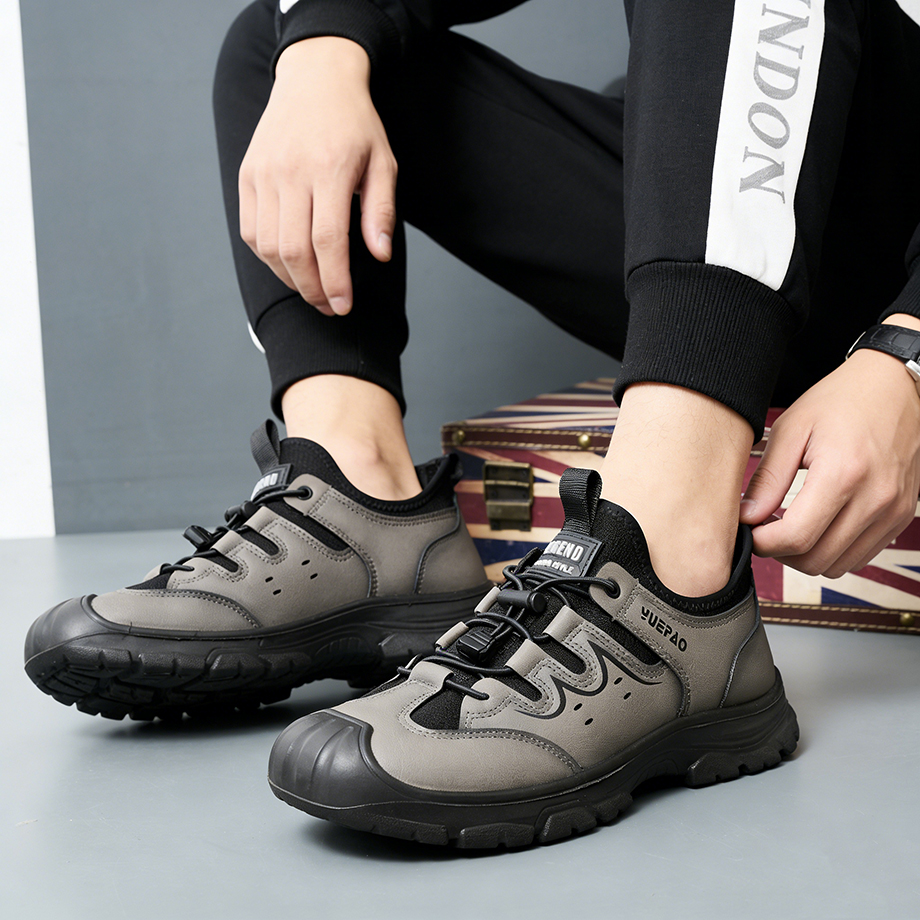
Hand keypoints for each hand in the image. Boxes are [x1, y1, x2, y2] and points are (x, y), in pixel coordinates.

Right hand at [238, 37, 396, 315]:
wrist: (315, 79)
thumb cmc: (355, 125)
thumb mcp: (384, 162)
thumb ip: (381, 212)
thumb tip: (379, 256)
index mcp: (329, 168)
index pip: (328, 241)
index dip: (335, 281)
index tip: (344, 306)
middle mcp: (290, 172)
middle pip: (294, 250)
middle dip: (313, 289)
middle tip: (330, 306)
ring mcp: (264, 174)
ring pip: (268, 246)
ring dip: (290, 278)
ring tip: (313, 290)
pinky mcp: (248, 176)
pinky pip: (251, 231)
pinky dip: (268, 258)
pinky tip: (290, 266)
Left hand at [740, 322, 919, 576]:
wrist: (896, 385)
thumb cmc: (843, 400)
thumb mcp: (792, 428)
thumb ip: (769, 478)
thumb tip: (747, 517)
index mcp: (843, 473)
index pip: (796, 537)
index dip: (763, 542)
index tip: (750, 531)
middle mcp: (875, 498)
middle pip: (816, 560)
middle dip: (780, 552)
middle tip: (765, 530)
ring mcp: (893, 510)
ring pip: (838, 565)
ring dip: (806, 557)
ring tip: (789, 528)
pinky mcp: (901, 516)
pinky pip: (861, 555)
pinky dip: (833, 551)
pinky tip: (817, 526)